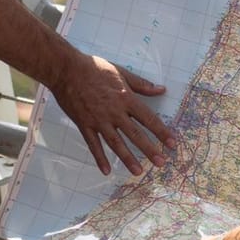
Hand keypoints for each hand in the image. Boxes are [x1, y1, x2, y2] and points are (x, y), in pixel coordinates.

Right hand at [47, 54, 174, 175]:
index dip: (162, 132)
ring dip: (128, 158)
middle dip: (149, 150)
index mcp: (126, 98)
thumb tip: (161, 90)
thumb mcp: (121, 72)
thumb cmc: (94, 68)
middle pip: (135, 135)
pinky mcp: (84, 124)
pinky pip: (93, 144)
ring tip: (138, 172)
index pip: (148, 118)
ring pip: (116, 143)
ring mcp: (98, 120)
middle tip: (161, 163)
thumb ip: (141, 84)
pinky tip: (106, 171)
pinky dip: (100, 158)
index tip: (172, 144)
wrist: (66, 70)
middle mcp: (114, 112)